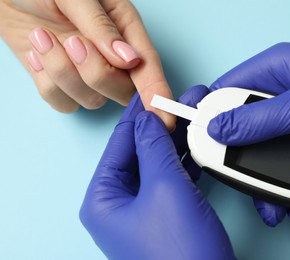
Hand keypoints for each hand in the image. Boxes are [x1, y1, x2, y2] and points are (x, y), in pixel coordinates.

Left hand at [0, 0, 173, 128]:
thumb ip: (102, 28)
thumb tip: (130, 60)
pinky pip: (63, 103)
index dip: (158, 94)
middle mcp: (111, 55)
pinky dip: (47, 83)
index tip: (165, 119)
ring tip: (42, 38)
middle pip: (123, 91)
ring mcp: (85, 72)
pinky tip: (37, 54)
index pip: (148, 67)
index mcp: (124, 29)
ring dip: (63, 74)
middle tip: (73, 43)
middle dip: (96, 74)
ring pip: (91, 100)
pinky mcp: (61, 82)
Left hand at [80, 86, 234, 259]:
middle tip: (180, 100)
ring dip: (176, 142)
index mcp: (104, 198)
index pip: (121, 142)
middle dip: (162, 126)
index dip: (139, 113)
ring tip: (194, 116)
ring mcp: (143, 211)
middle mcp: (119, 204)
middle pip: (140, 151)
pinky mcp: (166, 216)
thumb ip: (154, 146)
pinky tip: (197, 146)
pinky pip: (171, 179)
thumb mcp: (165, 188)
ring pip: (158, 164)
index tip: (154, 89)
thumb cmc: (181, 250)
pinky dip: (185, 162)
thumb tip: (148, 116)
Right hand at [206, 42, 289, 226]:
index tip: (194, 144)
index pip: (224, 90)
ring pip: (264, 150)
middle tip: (239, 186)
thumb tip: (215, 129)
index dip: (205, 115)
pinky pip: (288, 162)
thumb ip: (261, 119)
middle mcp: (280, 92)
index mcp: (274, 69)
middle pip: (242, 127)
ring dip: (267, 182)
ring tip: (275, 208)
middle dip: (239, 161)